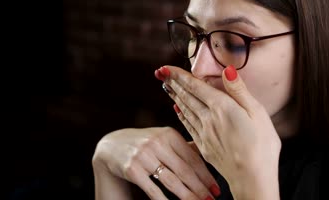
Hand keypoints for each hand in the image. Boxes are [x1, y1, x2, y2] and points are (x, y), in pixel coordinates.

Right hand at [92, 127, 219, 199]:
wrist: (111, 145)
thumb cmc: (145, 144)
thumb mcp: (163, 139)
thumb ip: (183, 147)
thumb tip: (209, 153)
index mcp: (169, 135)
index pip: (192, 158)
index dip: (206, 175)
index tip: (216, 189)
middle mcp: (157, 143)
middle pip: (184, 170)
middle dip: (200, 188)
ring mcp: (144, 156)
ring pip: (171, 180)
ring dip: (187, 195)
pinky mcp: (132, 169)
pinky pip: (152, 189)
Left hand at [157, 66, 280, 198]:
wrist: (252, 178)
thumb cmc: (261, 146)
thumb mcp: (257, 113)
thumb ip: (239, 91)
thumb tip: (227, 71)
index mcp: (222, 107)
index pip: (196, 86)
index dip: (179, 76)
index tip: (165, 68)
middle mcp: (208, 119)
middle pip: (187, 97)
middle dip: (174, 83)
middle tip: (161, 73)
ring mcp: (204, 134)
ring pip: (185, 110)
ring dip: (175, 96)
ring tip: (167, 87)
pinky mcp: (204, 146)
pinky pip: (188, 126)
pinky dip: (181, 115)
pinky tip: (178, 110)